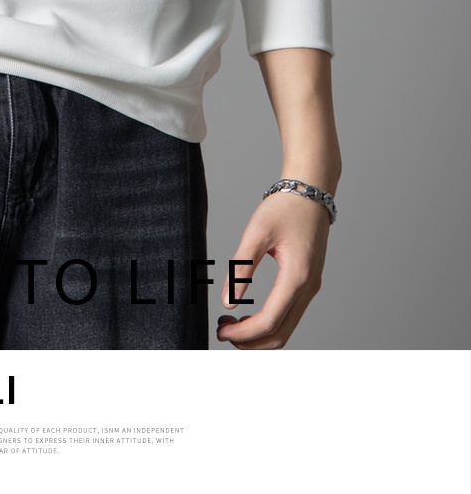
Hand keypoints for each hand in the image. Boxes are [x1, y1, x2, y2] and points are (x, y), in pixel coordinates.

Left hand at [216, 189, 330, 348]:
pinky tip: (249, 313)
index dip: (244, 332)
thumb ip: (241, 267)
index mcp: (297, 277)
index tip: (221, 330)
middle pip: (281, 335)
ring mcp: (311, 287)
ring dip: (260, 333)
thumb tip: (227, 302)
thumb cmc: (285, 207)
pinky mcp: (308, 283)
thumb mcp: (257, 233)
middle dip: (251, 341)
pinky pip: (290, 315)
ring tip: (232, 323)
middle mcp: (308, 288)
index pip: (270, 321)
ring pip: (287, 328)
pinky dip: (270, 323)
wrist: (311, 191)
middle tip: (222, 331)